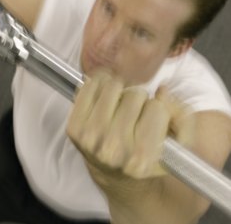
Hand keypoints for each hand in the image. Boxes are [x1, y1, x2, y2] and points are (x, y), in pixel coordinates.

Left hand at [67, 70, 193, 182]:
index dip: (159, 107)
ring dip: (121, 88)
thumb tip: (162, 91)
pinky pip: (88, 87)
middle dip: (140, 98)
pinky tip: (106, 93)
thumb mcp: (174, 144)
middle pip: (135, 95)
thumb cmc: (145, 154)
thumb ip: (182, 117)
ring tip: (121, 101)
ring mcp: (89, 138)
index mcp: (142, 160)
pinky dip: (99, 83)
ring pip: (113, 86)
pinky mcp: (73, 128)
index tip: (155, 115)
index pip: (158, 108)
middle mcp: (112, 151)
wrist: (113, 172)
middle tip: (137, 109)